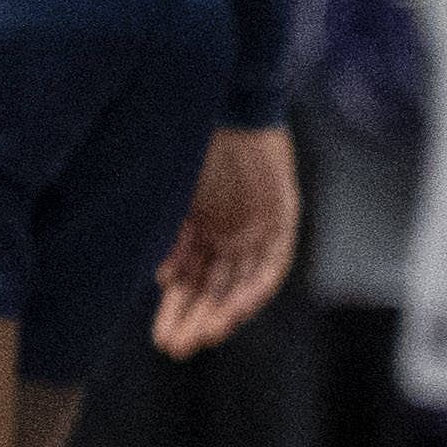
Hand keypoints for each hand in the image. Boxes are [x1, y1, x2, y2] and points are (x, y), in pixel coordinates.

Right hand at [151, 124, 295, 358]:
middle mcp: (230, 234)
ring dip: (224, 312)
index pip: (189, 280)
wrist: (226, 99)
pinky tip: (237, 307)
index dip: (178, 309)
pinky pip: (273, 263)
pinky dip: (255, 286)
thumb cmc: (192, 139)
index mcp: (200, 227)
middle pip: (214, 288)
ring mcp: (257, 227)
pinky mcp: (283, 216)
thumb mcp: (176, 193)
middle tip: (177, 348)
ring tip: (203, 335)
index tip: (163, 337)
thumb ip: (173, 235)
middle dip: (196, 319)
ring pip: (242, 283)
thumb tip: (164, 278)